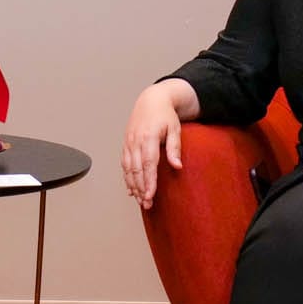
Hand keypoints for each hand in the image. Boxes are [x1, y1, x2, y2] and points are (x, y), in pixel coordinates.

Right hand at [121, 83, 185, 209]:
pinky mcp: (126, 144)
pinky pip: (124, 164)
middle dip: (140, 188)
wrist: (151, 100)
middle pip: (136, 170)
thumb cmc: (165, 115)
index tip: (150, 195)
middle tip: (146, 203)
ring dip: (133, 185)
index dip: (148, 182)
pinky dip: (126, 177)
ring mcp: (129, 142)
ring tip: (139, 200)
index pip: (148, 164)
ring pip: (128, 169)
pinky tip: (131, 188)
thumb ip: (175, 148)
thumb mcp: (175, 129)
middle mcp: (135, 141)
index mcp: (148, 137)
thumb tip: (177, 166)